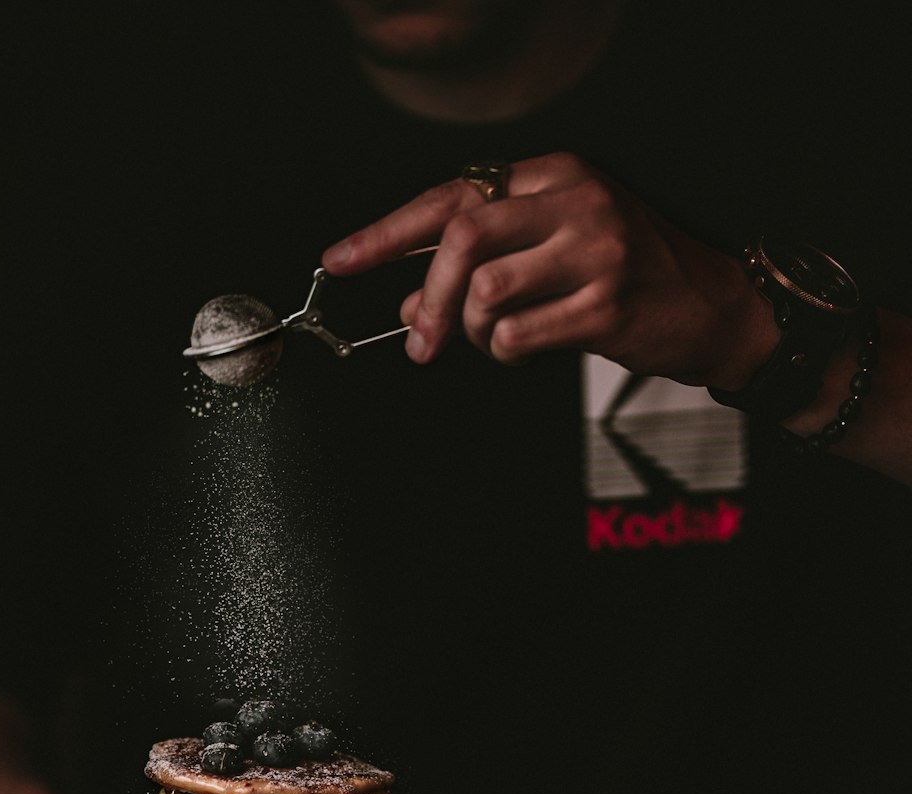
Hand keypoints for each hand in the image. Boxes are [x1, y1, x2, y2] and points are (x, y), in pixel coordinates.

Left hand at [322, 151, 774, 387]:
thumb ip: (480, 271)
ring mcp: (594, 249)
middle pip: (461, 239)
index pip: (450, 196)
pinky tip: (529, 351)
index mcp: (554, 176)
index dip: (387, 232)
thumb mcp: (553, 257)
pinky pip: (518, 335)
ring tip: (497, 343)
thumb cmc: (630, 279)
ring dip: (474, 333)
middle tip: (421, 346)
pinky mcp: (607, 302)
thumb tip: (410, 303)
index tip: (340, 260)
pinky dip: (506, 353)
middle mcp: (572, 201)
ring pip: (485, 291)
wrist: (716, 308)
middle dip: (429, 301)